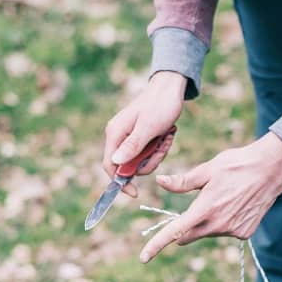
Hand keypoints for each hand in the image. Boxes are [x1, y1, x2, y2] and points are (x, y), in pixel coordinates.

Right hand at [102, 71, 185, 196]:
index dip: (120, 182)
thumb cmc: (160, 105)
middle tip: (162, 147)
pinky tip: (167, 135)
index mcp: (115, 134)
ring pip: (140, 161)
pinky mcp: (139, 136)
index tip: (135, 193)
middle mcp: (118, 136)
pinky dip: (158, 148)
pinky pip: (147, 153)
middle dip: (148, 162)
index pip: (110, 166)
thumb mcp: (148, 127)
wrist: (171, 88)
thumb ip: (132, 146)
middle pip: (128, 166)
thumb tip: (115, 163)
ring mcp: (128, 137)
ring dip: (156, 154)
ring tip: (166, 138)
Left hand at [140, 132, 281, 262]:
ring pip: (208, 232)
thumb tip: (160, 182)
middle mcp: (218, 224)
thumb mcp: (207, 169)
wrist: (272, 169)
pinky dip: (224, 222)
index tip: (144, 257)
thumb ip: (183, 182)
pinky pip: (225, 231)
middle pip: (190, 234)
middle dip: (185, 226)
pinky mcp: (245, 233)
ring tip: (223, 197)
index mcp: (205, 209)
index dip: (157, 245)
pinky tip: (236, 204)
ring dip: (207, 221)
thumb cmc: (237, 164)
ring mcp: (233, 230)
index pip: (175, 231)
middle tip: (194, 206)